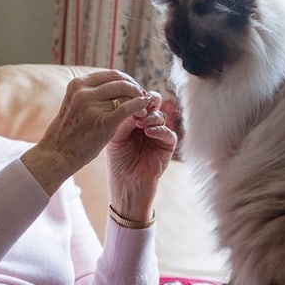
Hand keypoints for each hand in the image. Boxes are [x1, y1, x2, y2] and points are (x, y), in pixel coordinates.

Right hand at [21, 69, 159, 194]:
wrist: (57, 154)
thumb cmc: (68, 133)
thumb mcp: (74, 105)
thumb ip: (91, 94)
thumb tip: (115, 88)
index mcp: (77, 84)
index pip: (110, 74)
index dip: (126, 80)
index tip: (134, 89)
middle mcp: (83, 91)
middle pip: (119, 80)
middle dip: (135, 87)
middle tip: (142, 96)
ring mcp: (92, 105)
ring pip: (125, 91)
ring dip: (139, 97)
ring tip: (144, 106)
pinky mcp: (103, 121)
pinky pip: (127, 108)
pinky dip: (139, 105)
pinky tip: (144, 110)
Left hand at [105, 89, 176, 221]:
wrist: (126, 188)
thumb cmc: (118, 165)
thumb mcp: (115, 139)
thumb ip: (122, 120)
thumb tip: (131, 102)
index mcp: (133, 121)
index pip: (137, 102)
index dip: (135, 97)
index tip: (128, 96)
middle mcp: (146, 125)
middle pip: (153, 104)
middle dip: (147, 101)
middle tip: (140, 102)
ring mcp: (158, 135)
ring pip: (161, 116)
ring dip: (151, 117)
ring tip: (140, 123)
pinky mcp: (167, 147)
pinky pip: (169, 133)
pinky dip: (159, 130)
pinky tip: (148, 132)